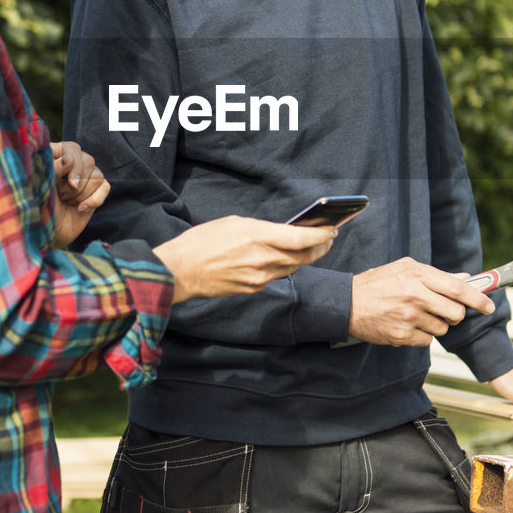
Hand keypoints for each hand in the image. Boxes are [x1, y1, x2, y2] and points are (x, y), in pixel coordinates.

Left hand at [50, 141, 109, 247]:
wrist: (45, 233)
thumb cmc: (37, 207)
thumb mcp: (41, 185)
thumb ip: (52, 168)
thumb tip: (69, 159)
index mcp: (54, 157)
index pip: (72, 149)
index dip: (71, 164)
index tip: (62, 181)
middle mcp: (71, 164)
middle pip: (87, 161)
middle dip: (75, 183)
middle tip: (61, 195)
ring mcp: (84, 177)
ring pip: (97, 175)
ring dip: (81, 193)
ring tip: (67, 202)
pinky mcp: (95, 192)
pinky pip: (105, 187)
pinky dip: (94, 199)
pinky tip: (80, 208)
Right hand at [154, 216, 334, 302]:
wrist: (181, 271)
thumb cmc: (202, 241)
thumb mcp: (234, 223)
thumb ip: (261, 229)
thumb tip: (279, 233)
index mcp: (257, 236)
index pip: (301, 238)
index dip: (321, 234)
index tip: (331, 229)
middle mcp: (263, 259)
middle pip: (304, 256)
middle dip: (320, 247)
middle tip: (328, 238)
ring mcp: (259, 277)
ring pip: (292, 267)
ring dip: (304, 257)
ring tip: (310, 246)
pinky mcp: (253, 289)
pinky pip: (275, 276)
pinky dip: (282, 266)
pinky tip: (281, 258)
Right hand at [349, 257, 495, 346]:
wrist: (346, 303)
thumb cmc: (377, 283)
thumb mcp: (405, 269)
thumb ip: (436, 275)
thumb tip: (465, 280)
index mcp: (417, 275)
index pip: (457, 288)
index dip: (477, 298)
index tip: (488, 306)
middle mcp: (414, 295)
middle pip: (455, 313)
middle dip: (456, 315)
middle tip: (445, 311)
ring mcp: (407, 317)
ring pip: (442, 328)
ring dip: (436, 325)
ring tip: (418, 315)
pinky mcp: (401, 335)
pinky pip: (427, 341)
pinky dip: (422, 335)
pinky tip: (408, 325)